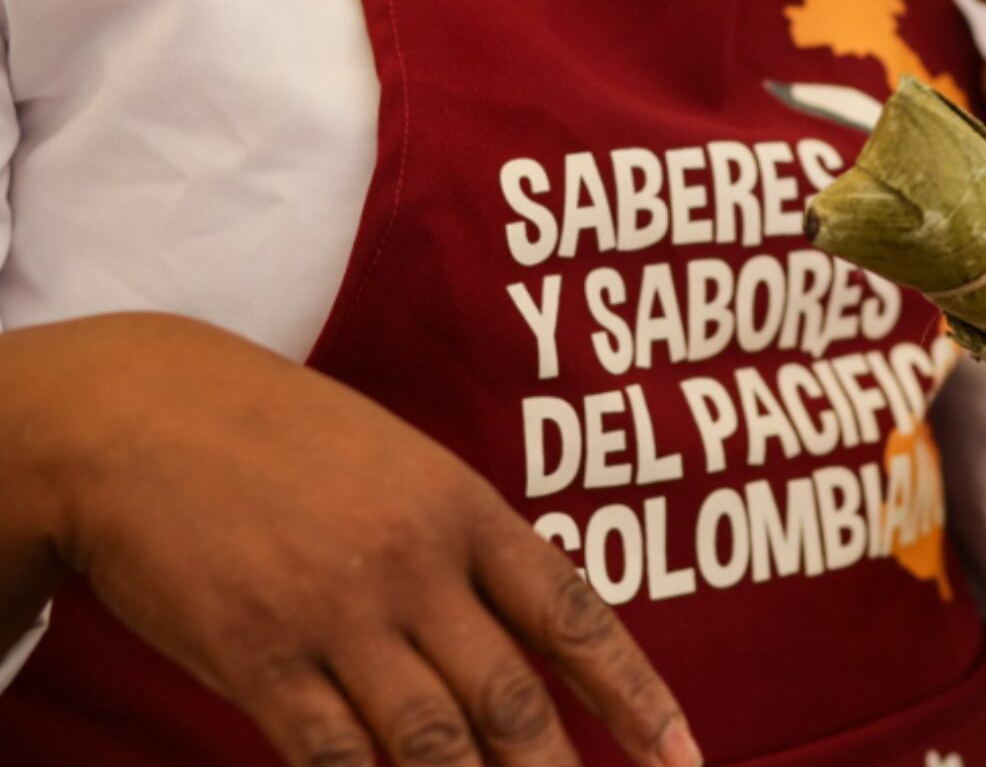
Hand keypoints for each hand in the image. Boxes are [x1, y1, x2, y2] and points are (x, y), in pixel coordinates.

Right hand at [0, 314, 698, 766]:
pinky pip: (333, 757)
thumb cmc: (283, 437)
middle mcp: (417, 565)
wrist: (142, 411)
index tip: (683, 756)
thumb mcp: (402, 465)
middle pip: (513, 698)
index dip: (637, 696)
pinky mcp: (258, 656)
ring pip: (435, 743)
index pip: (575, 617)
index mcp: (465, 509)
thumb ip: (465, 549)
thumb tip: (528, 637)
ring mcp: (337, 614)